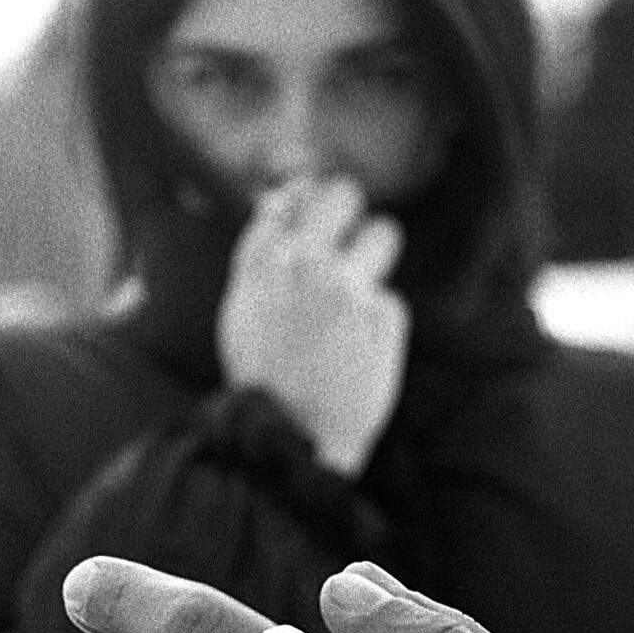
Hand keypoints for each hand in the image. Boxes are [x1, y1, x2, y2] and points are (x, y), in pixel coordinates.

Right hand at [215, 176, 409, 476]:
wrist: (295, 438)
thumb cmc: (265, 377)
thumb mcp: (242, 310)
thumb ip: (263, 254)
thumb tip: (284, 199)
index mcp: (262, 261)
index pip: (295, 195)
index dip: (308, 209)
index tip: (313, 228)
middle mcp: (304, 264)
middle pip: (345, 194)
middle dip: (350, 212)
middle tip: (349, 240)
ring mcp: (347, 287)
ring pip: (384, 233)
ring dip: (376, 256)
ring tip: (358, 296)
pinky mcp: (383, 314)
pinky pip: (390, 299)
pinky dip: (379, 322)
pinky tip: (360, 351)